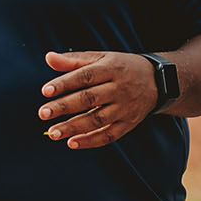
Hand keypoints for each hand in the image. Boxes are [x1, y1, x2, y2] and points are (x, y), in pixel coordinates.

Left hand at [38, 51, 156, 148]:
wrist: (157, 81)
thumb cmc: (120, 68)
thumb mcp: (102, 58)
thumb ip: (74, 60)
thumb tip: (48, 58)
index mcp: (111, 68)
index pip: (85, 76)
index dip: (65, 83)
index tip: (45, 91)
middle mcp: (119, 88)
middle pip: (89, 99)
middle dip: (64, 107)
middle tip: (43, 113)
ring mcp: (125, 107)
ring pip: (98, 120)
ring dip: (74, 127)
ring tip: (53, 133)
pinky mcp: (129, 123)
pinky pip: (109, 135)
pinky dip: (91, 140)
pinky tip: (72, 142)